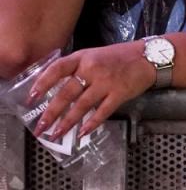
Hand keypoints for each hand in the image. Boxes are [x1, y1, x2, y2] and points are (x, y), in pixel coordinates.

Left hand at [28, 42, 154, 139]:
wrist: (150, 56)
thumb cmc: (120, 56)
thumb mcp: (95, 55)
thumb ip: (77, 67)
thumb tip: (55, 87)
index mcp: (83, 57)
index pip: (57, 69)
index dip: (42, 83)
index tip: (31, 98)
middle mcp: (92, 69)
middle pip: (67, 92)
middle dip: (51, 112)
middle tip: (40, 127)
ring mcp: (107, 81)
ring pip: (82, 105)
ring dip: (68, 122)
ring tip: (56, 134)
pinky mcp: (120, 93)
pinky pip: (103, 111)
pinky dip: (92, 123)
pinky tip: (83, 133)